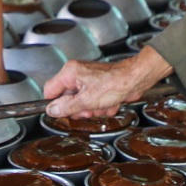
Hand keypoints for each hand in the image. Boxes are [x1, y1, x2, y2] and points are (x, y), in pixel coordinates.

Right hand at [42, 46, 169, 118]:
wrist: (136, 79)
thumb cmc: (116, 83)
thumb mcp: (87, 101)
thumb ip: (66, 107)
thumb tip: (51, 110)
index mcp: (70, 73)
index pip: (50, 90)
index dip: (54, 104)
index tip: (61, 113)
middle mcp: (77, 73)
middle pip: (67, 99)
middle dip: (80, 109)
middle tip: (88, 109)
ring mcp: (88, 79)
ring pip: (81, 103)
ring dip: (93, 109)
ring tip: (102, 105)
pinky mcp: (98, 85)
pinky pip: (93, 101)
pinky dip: (101, 106)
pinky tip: (110, 103)